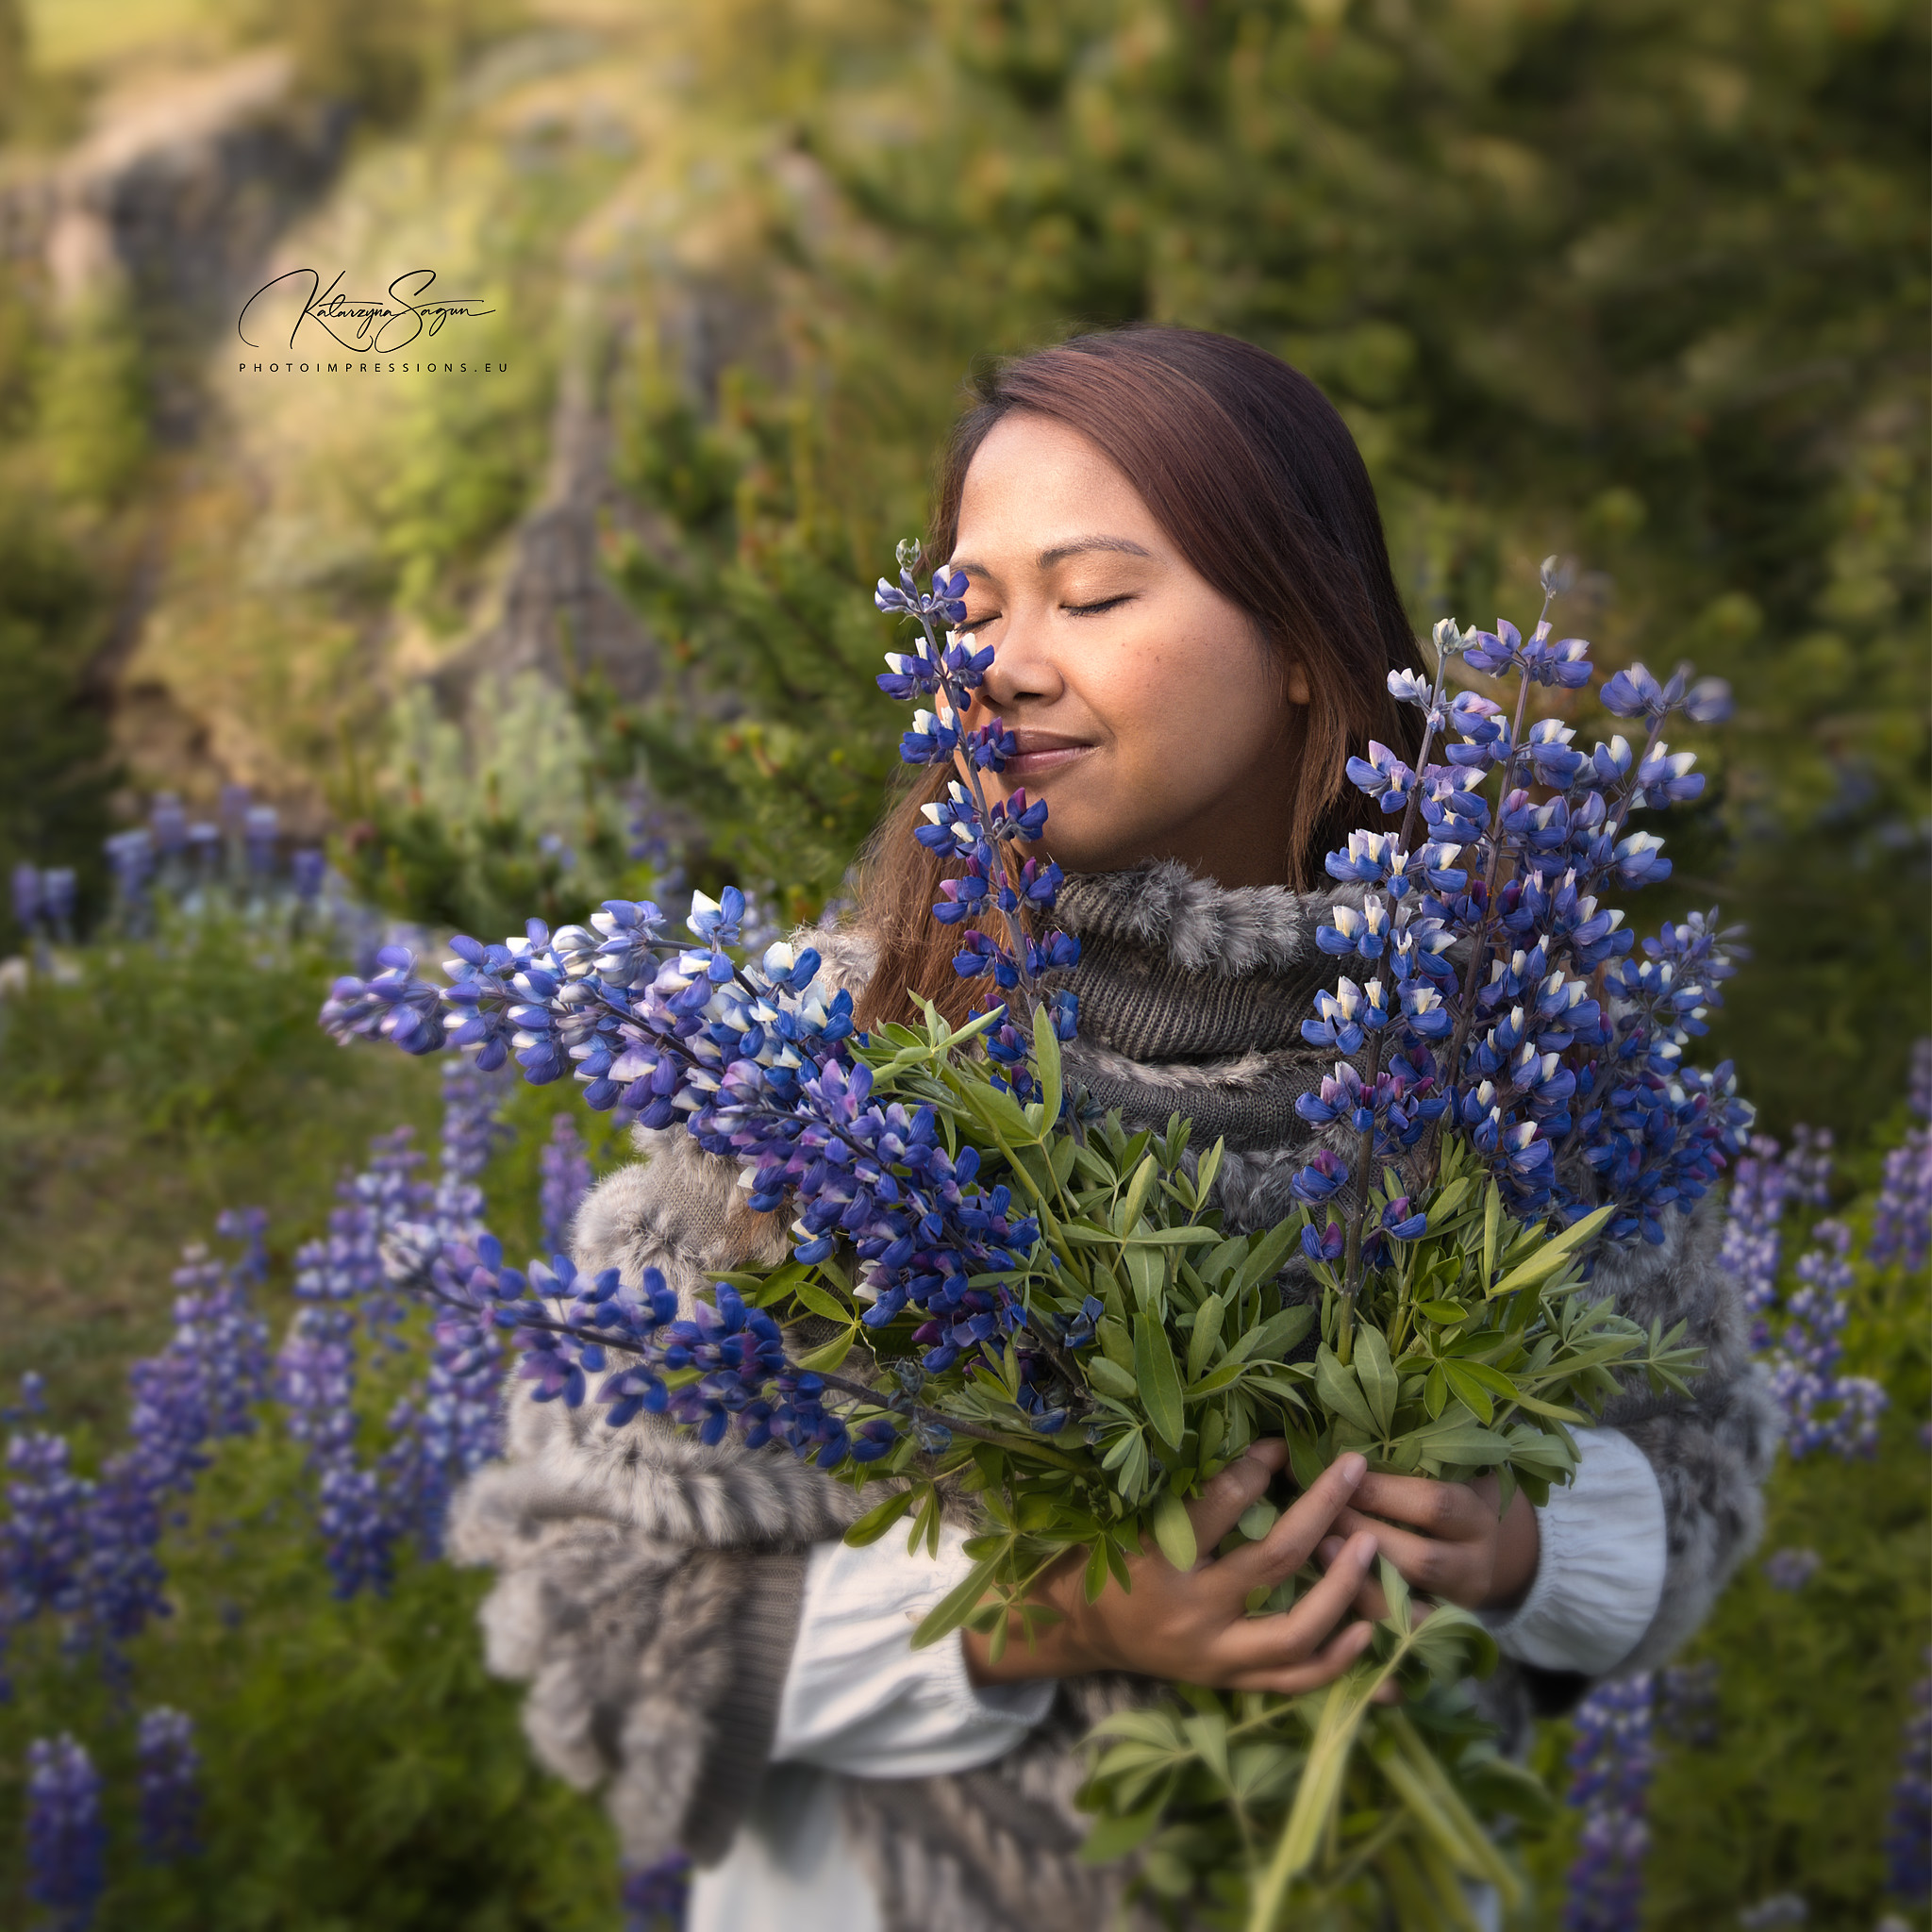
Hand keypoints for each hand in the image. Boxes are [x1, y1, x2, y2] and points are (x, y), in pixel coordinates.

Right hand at [962, 1445, 1382, 1694]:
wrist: (1084, 1631)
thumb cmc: (1113, 1557)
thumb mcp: (1136, 1517)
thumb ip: (1195, 1493)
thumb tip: (1266, 1451)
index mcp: (1159, 1559)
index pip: (1221, 1503)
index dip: (1258, 1466)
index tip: (1283, 1443)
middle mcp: (1191, 1611)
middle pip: (1275, 1560)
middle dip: (1321, 1509)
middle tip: (1352, 1470)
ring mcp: (1215, 1656)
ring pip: (1296, 1630)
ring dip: (1343, 1587)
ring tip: (1370, 1544)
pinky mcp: (1230, 1683)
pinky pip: (1295, 1680)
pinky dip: (1337, 1659)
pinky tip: (1365, 1630)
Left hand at [1317, 1471, 1538, 1613]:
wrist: (1467, 1558)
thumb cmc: (1432, 1507)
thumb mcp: (1432, 1481)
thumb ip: (1396, 1471)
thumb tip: (1326, 1457)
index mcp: (1475, 1520)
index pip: (1435, 1506)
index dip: (1383, 1492)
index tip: (1340, 1476)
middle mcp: (1473, 1568)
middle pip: (1420, 1559)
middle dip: (1363, 1535)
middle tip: (1319, 1515)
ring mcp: (1453, 1609)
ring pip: (1405, 1603)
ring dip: (1356, 1576)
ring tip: (1319, 1546)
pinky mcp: (1430, 1636)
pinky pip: (1391, 1633)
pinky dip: (1359, 1611)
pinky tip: (1326, 1591)